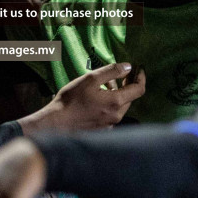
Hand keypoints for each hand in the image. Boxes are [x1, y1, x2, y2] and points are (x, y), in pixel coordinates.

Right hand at [21, 62, 145, 133]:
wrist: (57, 123)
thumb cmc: (71, 99)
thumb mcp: (90, 79)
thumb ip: (111, 71)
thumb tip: (129, 67)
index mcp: (116, 102)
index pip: (139, 89)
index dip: (141, 77)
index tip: (139, 68)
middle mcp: (117, 116)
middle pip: (130, 98)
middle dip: (126, 85)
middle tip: (116, 75)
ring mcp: (110, 125)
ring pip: (120, 107)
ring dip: (117, 95)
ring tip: (103, 86)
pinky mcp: (103, 130)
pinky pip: (112, 114)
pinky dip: (109, 105)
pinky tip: (96, 100)